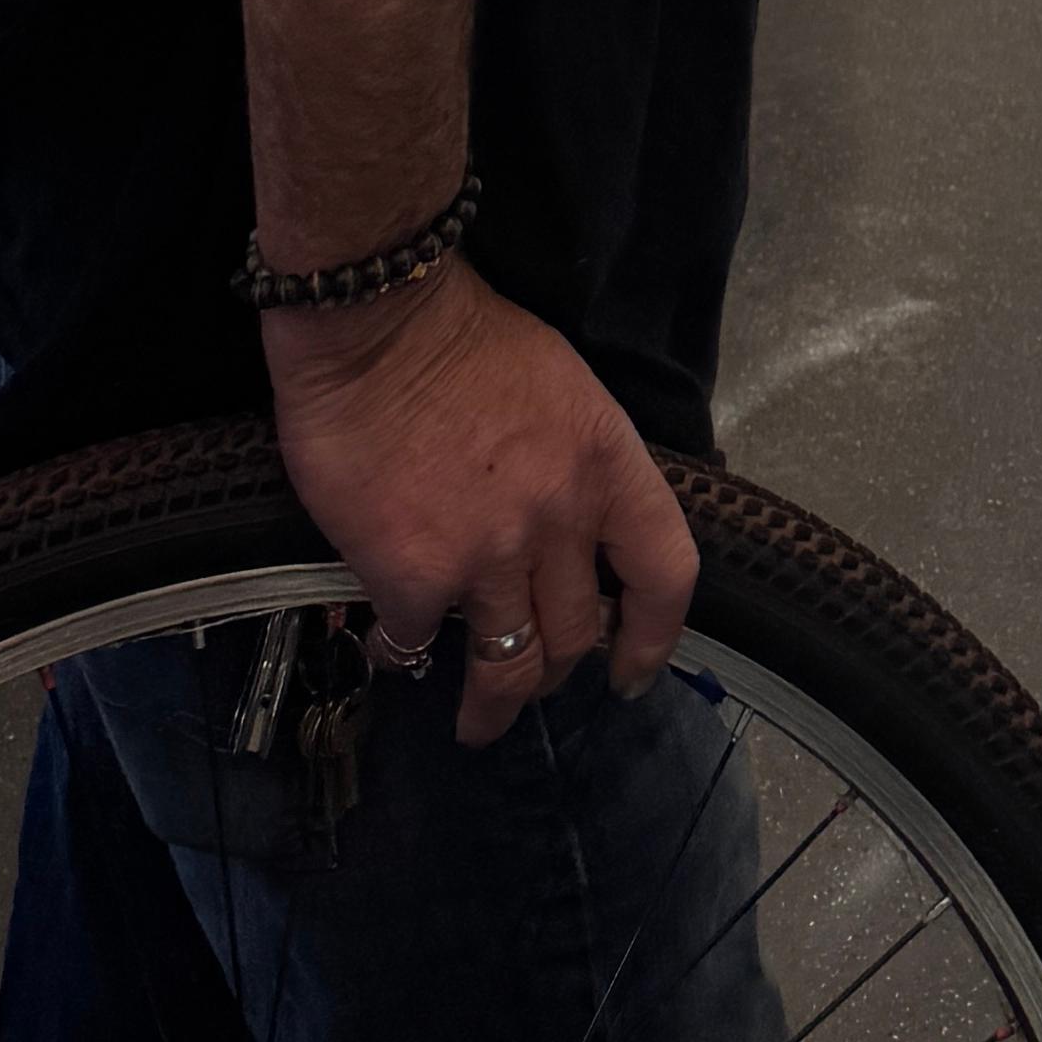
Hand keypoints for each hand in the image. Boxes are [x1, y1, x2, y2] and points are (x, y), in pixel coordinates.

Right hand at [264, 264, 695, 745]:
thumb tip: (573, 529)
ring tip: (476, 724)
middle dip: (557, 673)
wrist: (376, 318)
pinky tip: (393, 646)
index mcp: (605, 460)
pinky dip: (405, 653)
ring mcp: (488, 554)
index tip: (632, 674)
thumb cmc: (464, 338)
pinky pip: (418, 644)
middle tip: (532, 684)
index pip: (664, 571)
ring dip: (492, 707)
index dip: (654, 637)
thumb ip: (577, 465)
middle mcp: (559, 517)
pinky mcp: (414, 577)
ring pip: (509, 666)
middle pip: (578, 634)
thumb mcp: (561, 388)